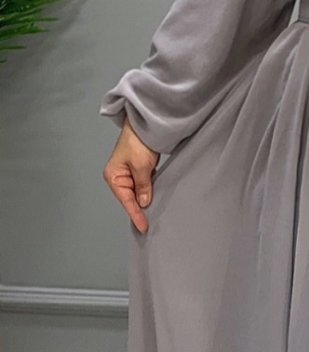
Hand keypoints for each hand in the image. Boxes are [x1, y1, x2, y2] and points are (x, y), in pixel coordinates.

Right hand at [103, 118, 159, 233]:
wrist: (145, 125)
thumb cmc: (137, 141)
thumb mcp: (141, 166)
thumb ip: (142, 186)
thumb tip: (143, 202)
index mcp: (113, 176)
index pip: (125, 200)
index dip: (135, 214)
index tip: (143, 226)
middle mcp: (117, 176)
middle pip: (129, 199)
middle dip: (138, 210)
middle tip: (148, 225)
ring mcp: (127, 174)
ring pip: (136, 193)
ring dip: (144, 201)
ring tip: (151, 216)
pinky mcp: (137, 170)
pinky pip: (142, 186)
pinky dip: (147, 192)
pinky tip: (152, 200)